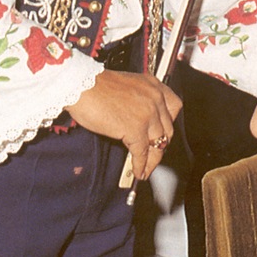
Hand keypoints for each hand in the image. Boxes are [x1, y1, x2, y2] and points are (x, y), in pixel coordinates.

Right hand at [66, 70, 181, 179]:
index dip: (169, 123)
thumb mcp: (128, 86)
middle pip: (167, 128)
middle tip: (153, 153)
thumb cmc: (96, 85)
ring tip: (147, 168)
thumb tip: (139, 118)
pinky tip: (138, 171)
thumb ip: (139, 99)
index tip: (163, 132)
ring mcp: (147, 114)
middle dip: (161, 144)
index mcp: (153, 85)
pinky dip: (141, 165)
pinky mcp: (135, 129)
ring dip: (153, 159)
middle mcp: (155, 98)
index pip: (174, 107)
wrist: (82, 86)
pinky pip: (142, 153)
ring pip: (159, 143)